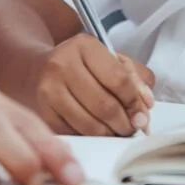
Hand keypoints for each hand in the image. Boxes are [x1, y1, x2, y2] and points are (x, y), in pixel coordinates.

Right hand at [34, 34, 155, 135]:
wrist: (38, 69)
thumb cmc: (81, 65)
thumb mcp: (109, 58)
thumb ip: (134, 76)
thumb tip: (146, 104)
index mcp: (84, 45)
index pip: (118, 79)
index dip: (135, 101)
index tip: (142, 111)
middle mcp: (62, 64)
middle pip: (105, 105)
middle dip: (125, 123)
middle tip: (133, 127)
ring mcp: (49, 90)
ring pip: (90, 125)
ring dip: (110, 134)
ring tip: (117, 130)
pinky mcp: (43, 113)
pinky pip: (75, 135)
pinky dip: (91, 138)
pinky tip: (96, 131)